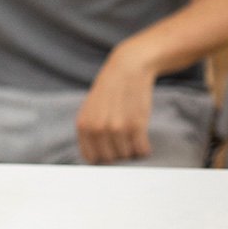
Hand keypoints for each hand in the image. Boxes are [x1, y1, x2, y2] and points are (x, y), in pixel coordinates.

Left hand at [76, 45, 155, 163]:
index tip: (109, 154)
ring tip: (132, 137)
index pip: (91, 157)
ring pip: (126, 156)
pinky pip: (142, 150)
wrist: (127, 68)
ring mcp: (117, 128)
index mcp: (83, 125)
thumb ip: (90, 130)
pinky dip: (144, 148)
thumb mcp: (90, 109)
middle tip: (123, 143)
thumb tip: (95, 157)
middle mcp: (97, 128)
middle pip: (109, 159)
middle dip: (117, 155)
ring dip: (132, 151)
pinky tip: (143, 139)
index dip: (101, 158)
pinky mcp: (136, 125)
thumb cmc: (110, 90)